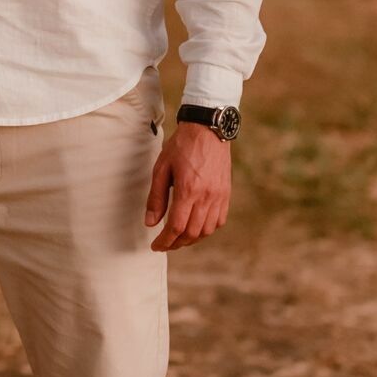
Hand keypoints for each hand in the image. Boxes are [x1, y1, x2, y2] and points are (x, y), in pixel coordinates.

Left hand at [146, 123, 231, 251]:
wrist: (208, 130)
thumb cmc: (181, 146)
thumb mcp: (161, 168)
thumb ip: (156, 198)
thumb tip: (150, 223)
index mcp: (188, 190)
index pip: (177, 227)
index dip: (165, 241)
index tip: (155, 246)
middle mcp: (207, 197)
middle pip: (192, 233)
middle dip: (176, 243)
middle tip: (164, 244)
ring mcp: (220, 197)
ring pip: (207, 230)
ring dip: (191, 239)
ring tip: (178, 238)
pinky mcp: (226, 194)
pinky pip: (219, 221)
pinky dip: (206, 230)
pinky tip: (195, 227)